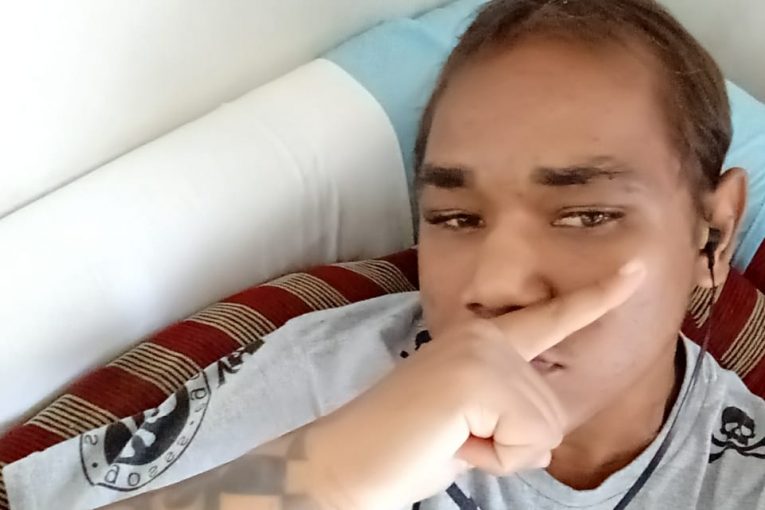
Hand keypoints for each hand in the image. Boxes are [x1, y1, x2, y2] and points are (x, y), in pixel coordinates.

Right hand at [301, 261, 645, 509]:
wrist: (351, 462)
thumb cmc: (408, 446)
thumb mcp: (473, 424)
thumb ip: (510, 412)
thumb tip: (540, 438)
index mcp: (484, 340)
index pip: (552, 317)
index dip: (598, 297)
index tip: (637, 269)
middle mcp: (487, 335)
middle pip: (555, 410)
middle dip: (512, 444)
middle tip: (455, 438)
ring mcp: (481, 351)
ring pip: (544, 428)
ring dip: (500, 452)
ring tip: (450, 439)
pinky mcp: (475, 377)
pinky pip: (526, 438)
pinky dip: (493, 459)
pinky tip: (452, 444)